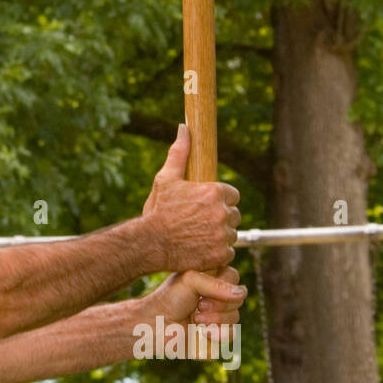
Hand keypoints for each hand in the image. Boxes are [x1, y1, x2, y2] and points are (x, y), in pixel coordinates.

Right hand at [141, 125, 240, 272]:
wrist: (149, 243)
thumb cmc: (157, 211)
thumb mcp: (166, 179)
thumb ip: (179, 153)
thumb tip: (184, 129)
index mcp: (213, 192)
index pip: (232, 195)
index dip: (220, 200)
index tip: (206, 206)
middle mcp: (222, 212)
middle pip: (233, 214)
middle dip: (220, 217)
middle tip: (199, 222)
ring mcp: (223, 234)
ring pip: (232, 233)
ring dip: (220, 235)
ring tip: (198, 235)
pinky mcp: (221, 253)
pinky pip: (229, 251)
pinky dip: (217, 252)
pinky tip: (201, 248)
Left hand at [143, 267, 245, 347]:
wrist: (155, 325)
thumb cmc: (169, 299)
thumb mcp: (190, 281)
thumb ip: (216, 284)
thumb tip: (242, 293)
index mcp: (212, 279)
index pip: (234, 277)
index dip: (223, 285)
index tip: (203, 292)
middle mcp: (218, 296)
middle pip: (238, 298)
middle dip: (217, 305)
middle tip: (198, 306)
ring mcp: (219, 316)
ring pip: (235, 317)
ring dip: (214, 320)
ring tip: (195, 319)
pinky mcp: (217, 334)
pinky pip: (231, 334)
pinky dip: (217, 334)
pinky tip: (203, 332)